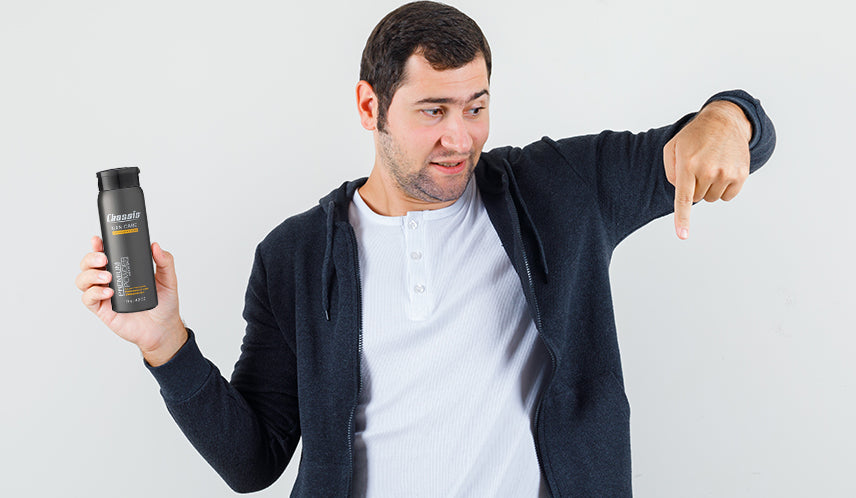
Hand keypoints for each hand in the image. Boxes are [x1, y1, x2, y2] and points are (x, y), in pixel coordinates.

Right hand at [75, 235, 186, 365]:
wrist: (163, 329)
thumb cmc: (164, 304)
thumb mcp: (168, 279)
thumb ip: (165, 261)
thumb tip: (156, 246)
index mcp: (123, 270)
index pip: (105, 254)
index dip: (98, 246)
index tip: (99, 240)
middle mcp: (110, 280)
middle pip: (88, 265)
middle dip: (90, 258)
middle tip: (104, 259)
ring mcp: (104, 295)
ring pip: (83, 280)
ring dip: (91, 275)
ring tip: (108, 277)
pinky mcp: (102, 310)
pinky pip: (88, 299)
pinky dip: (94, 293)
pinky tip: (108, 292)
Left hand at [663, 100, 751, 239]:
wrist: (724, 120)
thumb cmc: (694, 136)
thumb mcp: (672, 148)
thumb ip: (670, 172)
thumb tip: (681, 192)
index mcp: (688, 165)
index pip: (684, 198)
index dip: (683, 219)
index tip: (682, 235)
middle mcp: (708, 170)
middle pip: (698, 198)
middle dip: (695, 187)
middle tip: (698, 167)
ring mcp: (726, 173)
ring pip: (712, 198)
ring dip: (710, 187)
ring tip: (711, 166)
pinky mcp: (741, 174)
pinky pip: (728, 196)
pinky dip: (723, 188)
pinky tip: (723, 170)